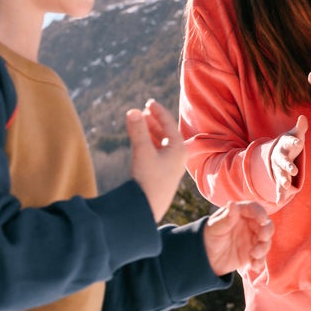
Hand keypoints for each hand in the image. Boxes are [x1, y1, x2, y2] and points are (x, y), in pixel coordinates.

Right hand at [126, 98, 187, 220]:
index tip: (149, 102)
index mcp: (178, 149)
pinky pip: (157, 152)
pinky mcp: (162, 174)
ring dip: (150, 131)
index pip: (169, 124)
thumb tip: (133, 110)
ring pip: (161, 142)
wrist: (148, 208)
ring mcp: (170, 166)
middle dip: (154, 120)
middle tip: (144, 110)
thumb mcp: (142, 152)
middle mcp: (177, 157)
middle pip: (167, 132)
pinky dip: (148, 142)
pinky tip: (140, 140)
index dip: (158, 111)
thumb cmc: (148, 180)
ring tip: (140, 121)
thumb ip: (138, 130)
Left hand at [203, 201, 272, 277]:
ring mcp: (252, 240)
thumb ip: (226, 218)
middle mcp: (249, 225)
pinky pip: (260, 257)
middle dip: (267, 231)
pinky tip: (253, 266)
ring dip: (263, 248)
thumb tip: (232, 204)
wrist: (204, 257)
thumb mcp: (215, 227)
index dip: (261, 213)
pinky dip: (259, 262)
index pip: (254, 209)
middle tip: (262, 238)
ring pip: (265, 242)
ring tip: (253, 255)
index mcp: (240, 214)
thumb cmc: (208, 236)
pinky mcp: (251, 254)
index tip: (262, 220)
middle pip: (265, 225)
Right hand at [270, 114, 307, 197]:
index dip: (294, 142)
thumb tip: (303, 117)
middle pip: (283, 162)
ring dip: (283, 181)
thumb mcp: (294, 135)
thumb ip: (300, 128)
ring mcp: (279, 169)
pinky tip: (279, 202)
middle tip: (294, 171)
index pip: (290, 143)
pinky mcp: (280, 178)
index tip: (299, 142)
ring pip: (280, 175)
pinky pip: (279, 187)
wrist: (277, 152)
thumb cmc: (289, 143)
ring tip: (286, 187)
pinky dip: (279, 194)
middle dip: (288, 166)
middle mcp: (280, 158)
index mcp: (285, 146)